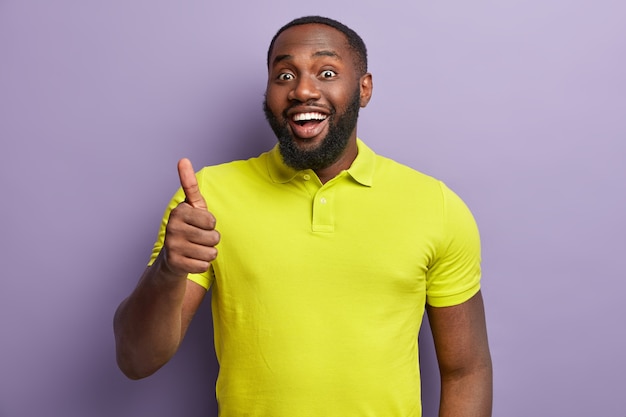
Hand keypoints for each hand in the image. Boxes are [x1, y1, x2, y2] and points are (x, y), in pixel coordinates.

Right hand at [161, 158, 219, 276]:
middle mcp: (172, 228)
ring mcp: (172, 246)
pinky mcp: (175, 264)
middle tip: (197, 239)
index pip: (212, 221)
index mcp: (179, 211)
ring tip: (195, 249)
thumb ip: (190, 184)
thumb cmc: (188, 228)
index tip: (198, 224)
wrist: (171, 258)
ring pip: (211, 253)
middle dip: (211, 240)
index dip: (210, 224)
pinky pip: (204, 265)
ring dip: (208, 253)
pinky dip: (202, 265)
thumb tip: (183, 159)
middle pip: (214, 237)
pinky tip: (191, 260)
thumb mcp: (192, 206)